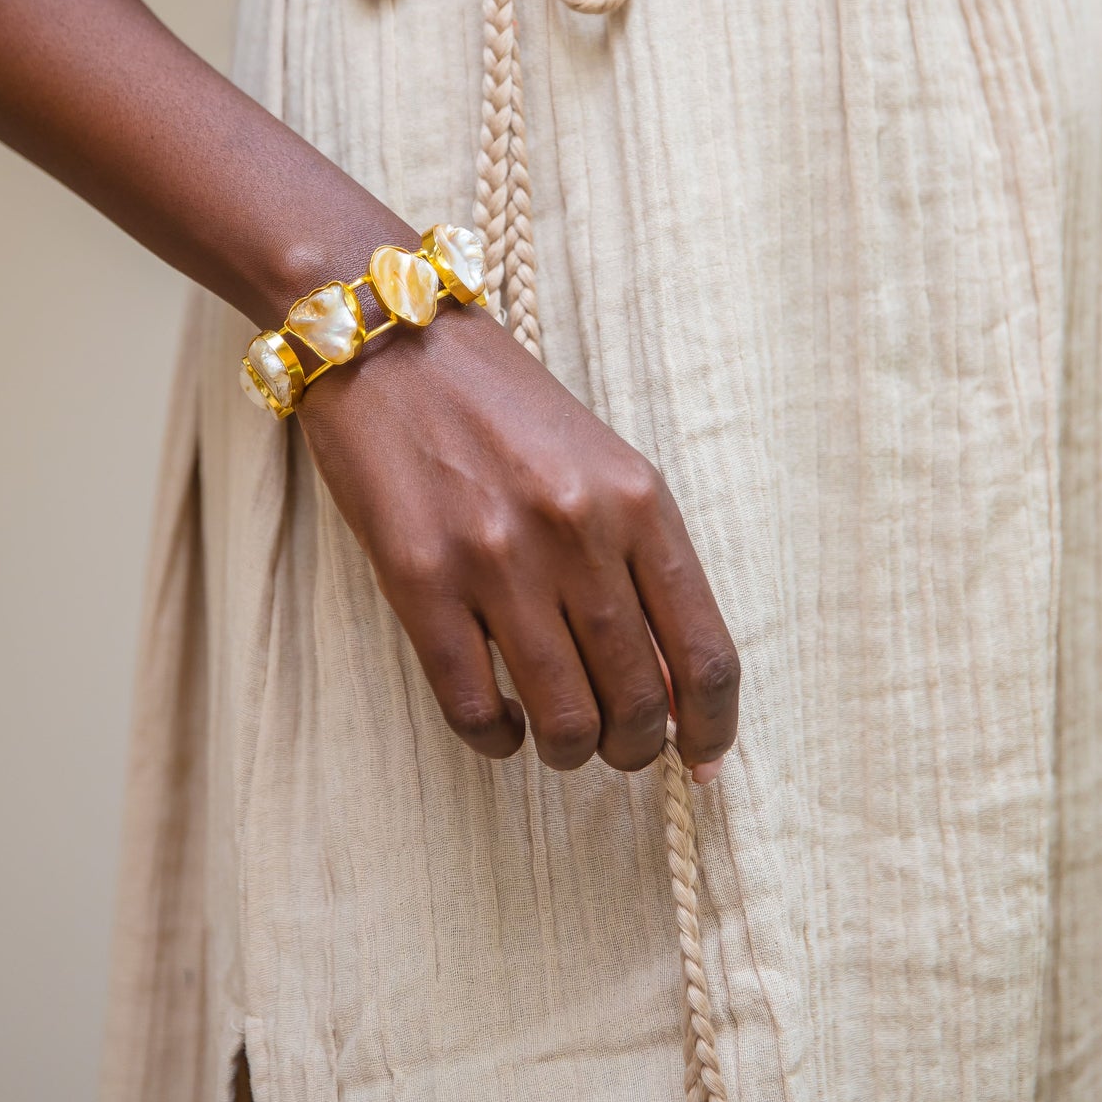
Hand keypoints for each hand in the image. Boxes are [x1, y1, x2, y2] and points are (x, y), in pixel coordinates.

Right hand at [297, 303, 739, 775]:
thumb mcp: (600, 465)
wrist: (390, 338)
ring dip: (568, 750)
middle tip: (616, 746)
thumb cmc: (501, 406)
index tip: (703, 763)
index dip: (712, 730)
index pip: (706, 655)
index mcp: (640, 500)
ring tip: (557, 737)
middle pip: (640, 703)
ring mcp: (497, 560)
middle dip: (635, 748)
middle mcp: (578, 533)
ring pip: (565, 722)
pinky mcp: (420, 581)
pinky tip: (500, 723)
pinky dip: (497, 740)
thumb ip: (641, 560)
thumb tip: (670, 685)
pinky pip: (474, 710)